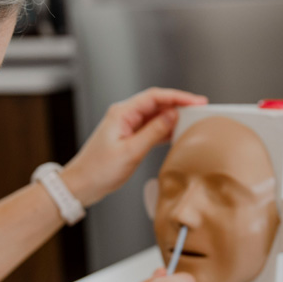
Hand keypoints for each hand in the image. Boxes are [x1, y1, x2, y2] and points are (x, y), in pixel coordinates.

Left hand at [62, 87, 207, 206]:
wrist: (82, 184)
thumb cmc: (99, 170)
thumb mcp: (130, 152)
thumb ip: (153, 132)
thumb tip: (172, 116)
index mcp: (122, 113)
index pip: (155, 97)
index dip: (178, 97)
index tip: (196, 101)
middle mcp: (124, 115)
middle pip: (157, 103)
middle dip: (179, 104)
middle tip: (200, 109)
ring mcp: (127, 126)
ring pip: (156, 115)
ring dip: (173, 117)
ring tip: (193, 121)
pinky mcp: (129, 137)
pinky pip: (152, 128)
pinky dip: (165, 130)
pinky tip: (177, 134)